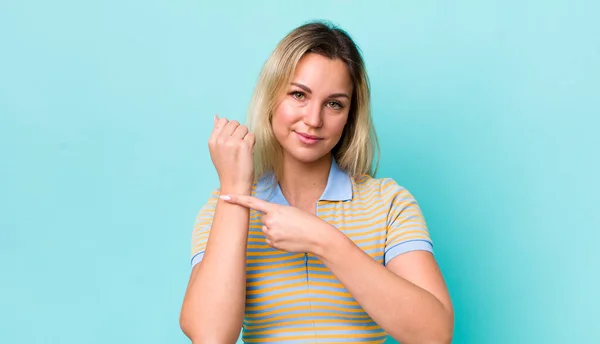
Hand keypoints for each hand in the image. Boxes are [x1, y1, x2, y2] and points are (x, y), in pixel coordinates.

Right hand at [208, 115, 254, 191]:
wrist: (234, 184)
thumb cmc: (227, 168)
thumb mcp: (216, 150)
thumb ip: (217, 132)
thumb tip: (216, 116)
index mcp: (212, 140)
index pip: (223, 121)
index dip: (230, 128)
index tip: (231, 139)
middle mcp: (221, 140)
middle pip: (235, 123)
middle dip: (239, 132)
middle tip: (238, 146)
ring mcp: (233, 142)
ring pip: (244, 128)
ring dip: (246, 137)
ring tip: (243, 149)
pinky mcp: (245, 146)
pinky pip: (252, 135)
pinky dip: (252, 142)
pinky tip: (248, 152)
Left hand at [219, 194, 333, 253]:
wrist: (316, 236)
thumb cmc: (306, 221)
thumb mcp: (290, 210)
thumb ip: (275, 213)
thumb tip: (265, 222)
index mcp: (275, 209)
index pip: (251, 202)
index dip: (236, 199)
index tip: (224, 197)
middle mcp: (270, 221)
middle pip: (263, 219)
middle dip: (272, 220)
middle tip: (287, 222)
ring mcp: (271, 233)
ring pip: (266, 230)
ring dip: (275, 230)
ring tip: (290, 231)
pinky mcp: (273, 244)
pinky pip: (269, 240)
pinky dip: (277, 239)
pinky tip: (288, 238)